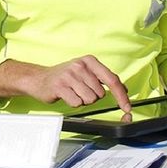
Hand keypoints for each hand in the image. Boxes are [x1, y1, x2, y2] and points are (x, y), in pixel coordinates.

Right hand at [0, 56, 131, 114]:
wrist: (39, 78)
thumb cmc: (65, 77)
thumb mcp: (86, 72)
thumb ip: (104, 79)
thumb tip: (124, 89)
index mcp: (90, 61)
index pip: (112, 79)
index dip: (121, 95)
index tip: (127, 106)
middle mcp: (80, 65)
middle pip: (100, 93)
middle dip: (92, 96)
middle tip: (79, 90)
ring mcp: (70, 75)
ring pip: (89, 99)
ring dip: (82, 100)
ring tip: (72, 92)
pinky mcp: (60, 86)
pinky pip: (77, 103)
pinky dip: (73, 103)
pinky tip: (66, 95)